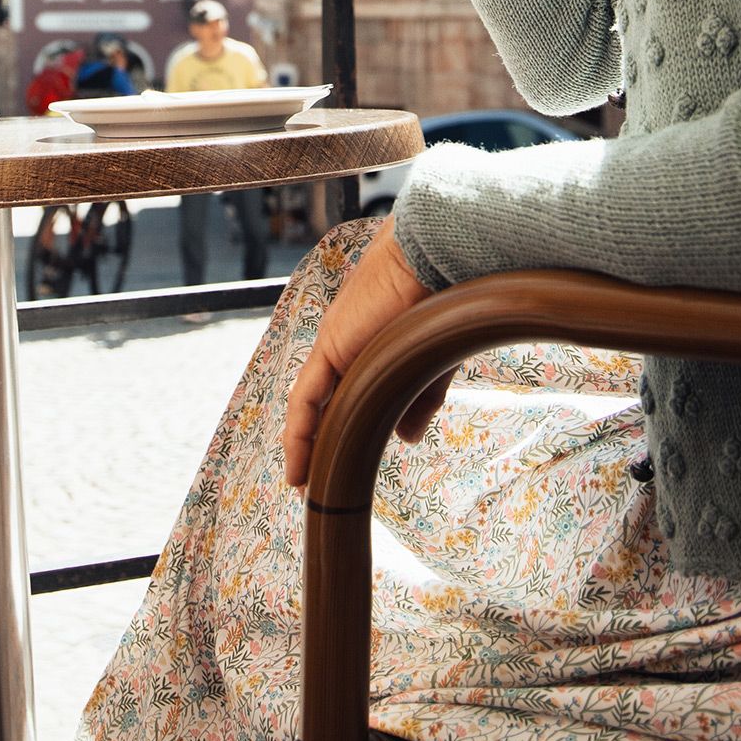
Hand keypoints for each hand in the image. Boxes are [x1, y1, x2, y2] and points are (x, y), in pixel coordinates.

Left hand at [283, 216, 451, 489]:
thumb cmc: (443, 298)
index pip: (347, 393)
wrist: (438, 255)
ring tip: (305, 484)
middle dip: (320, 443)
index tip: (339, 462)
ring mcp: (336, 344)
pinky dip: (299, 434)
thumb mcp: (431, 362)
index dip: (339, 427)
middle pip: (326, 402)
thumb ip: (420, 398)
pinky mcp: (331, 347)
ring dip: (306, 445)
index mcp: (369, 344)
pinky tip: (297, 467)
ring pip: (312, 405)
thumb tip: (407, 438)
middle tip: (319, 483)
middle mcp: (347, 344)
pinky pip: (305, 400)